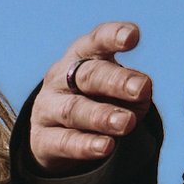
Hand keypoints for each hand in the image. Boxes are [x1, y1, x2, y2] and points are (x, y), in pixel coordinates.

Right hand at [27, 21, 152, 173]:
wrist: (58, 137)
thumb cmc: (99, 102)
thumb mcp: (120, 92)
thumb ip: (135, 92)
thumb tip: (141, 94)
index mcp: (83, 57)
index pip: (97, 41)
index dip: (113, 36)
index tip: (132, 36)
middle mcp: (61, 77)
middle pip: (89, 75)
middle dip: (116, 81)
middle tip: (141, 89)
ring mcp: (48, 108)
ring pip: (74, 109)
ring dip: (101, 115)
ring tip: (126, 123)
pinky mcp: (42, 139)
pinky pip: (64, 141)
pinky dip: (86, 144)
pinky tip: (105, 147)